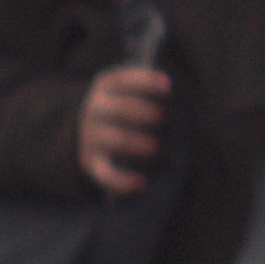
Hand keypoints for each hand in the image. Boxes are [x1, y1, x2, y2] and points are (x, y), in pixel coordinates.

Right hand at [73, 61, 170, 196]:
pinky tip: (142, 183)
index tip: (169, 87)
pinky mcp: (91, 164)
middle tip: (164, 117)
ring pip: (117, 140)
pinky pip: (107, 174)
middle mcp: (95, 111)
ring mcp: (91, 138)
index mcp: (105, 88)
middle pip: (120, 109)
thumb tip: (178, 96)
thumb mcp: (127, 91)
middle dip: (144, 112)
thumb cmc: (123, 110)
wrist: (86, 135)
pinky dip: (123, 180)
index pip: (123, 81)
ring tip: (157, 148)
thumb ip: (148, 89)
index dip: (146, 82)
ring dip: (138, 143)